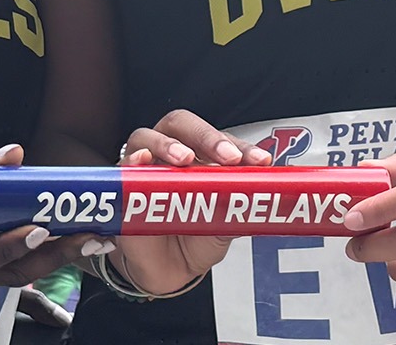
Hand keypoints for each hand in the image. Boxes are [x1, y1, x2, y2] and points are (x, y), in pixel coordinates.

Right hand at [0, 143, 108, 286]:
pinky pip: (26, 262)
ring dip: (61, 256)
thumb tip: (13, 154)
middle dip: (53, 256)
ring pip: (24, 271)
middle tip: (88, 238)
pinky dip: (52, 251)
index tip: (38, 230)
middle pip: (12, 271)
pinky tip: (79, 237)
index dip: (9, 247)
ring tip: (95, 241)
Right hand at [107, 110, 271, 294]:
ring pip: (148, 136)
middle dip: (207, 136)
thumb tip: (272, 193)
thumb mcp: (226, 221)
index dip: (241, 146)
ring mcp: (145, 166)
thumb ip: (242, 204)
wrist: (170, 270)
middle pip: (183, 125)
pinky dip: (133, 159)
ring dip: (168, 144)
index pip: (220, 139)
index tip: (260, 161)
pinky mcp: (124, 185)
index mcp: (201, 155)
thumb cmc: (196, 236)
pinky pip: (123, 166)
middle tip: (228, 157)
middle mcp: (172, 153)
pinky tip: (143, 161)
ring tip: (184, 159)